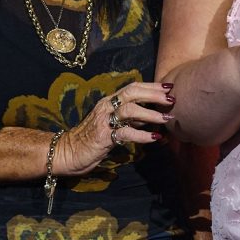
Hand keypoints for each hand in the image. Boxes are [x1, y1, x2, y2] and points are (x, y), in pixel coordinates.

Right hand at [54, 81, 175, 176]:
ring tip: (166, 118)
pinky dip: (142, 134)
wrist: (68, 153)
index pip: (132, 88)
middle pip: (132, 92)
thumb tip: (152, 116)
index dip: (151, 86)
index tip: (169, 87)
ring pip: (129, 110)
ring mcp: (104, 121)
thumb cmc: (91, 140)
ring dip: (150, 113)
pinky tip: (154, 138)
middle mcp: (106, 107)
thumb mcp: (114, 126)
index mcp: (108, 102)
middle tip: (171, 98)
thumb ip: (130, 120)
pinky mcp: (103, 136)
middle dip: (153, 94)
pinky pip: (126, 132)